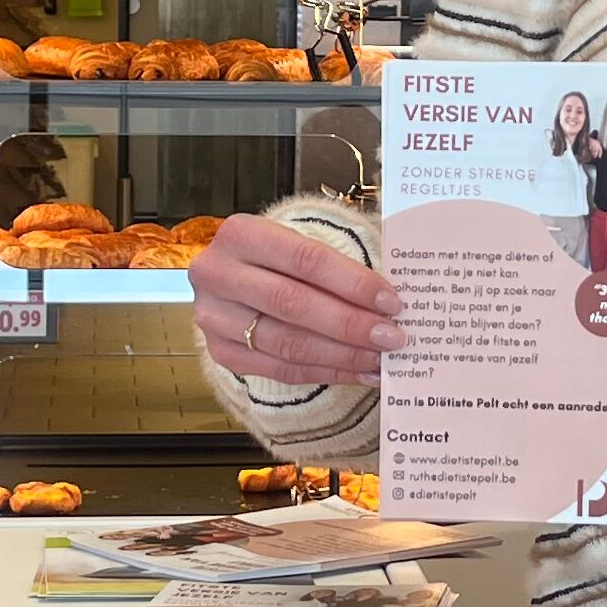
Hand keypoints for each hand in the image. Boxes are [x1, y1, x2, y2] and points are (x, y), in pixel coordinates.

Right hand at [188, 213, 402, 387]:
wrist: (232, 278)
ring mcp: (214, 317)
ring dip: (341, 355)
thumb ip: (335, 268)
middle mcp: (218, 274)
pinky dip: (325, 373)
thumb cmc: (276, 259)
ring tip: (379, 359)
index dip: (352, 282)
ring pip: (287, 343)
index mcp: (241, 234)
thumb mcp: (296, 243)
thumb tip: (388, 304)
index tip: (391, 302)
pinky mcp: (222, 353)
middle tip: (391, 337)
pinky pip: (281, 370)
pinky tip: (358, 372)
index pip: (305, 259)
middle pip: (293, 304)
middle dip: (350, 324)